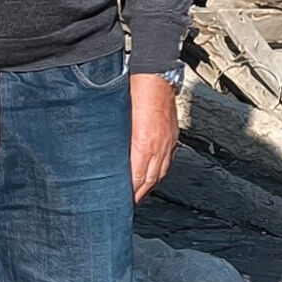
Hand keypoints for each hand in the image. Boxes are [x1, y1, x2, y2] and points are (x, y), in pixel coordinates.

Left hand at [129, 75, 178, 201]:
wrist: (155, 75)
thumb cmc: (134, 92)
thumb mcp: (119, 120)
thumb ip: (117, 142)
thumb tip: (108, 162)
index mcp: (144, 145)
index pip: (136, 179)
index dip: (128, 194)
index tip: (119, 203)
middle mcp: (159, 148)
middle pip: (148, 181)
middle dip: (137, 196)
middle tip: (126, 206)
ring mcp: (168, 143)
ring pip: (159, 174)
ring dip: (147, 187)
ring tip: (137, 196)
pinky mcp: (172, 137)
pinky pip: (166, 163)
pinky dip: (157, 174)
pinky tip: (150, 176)